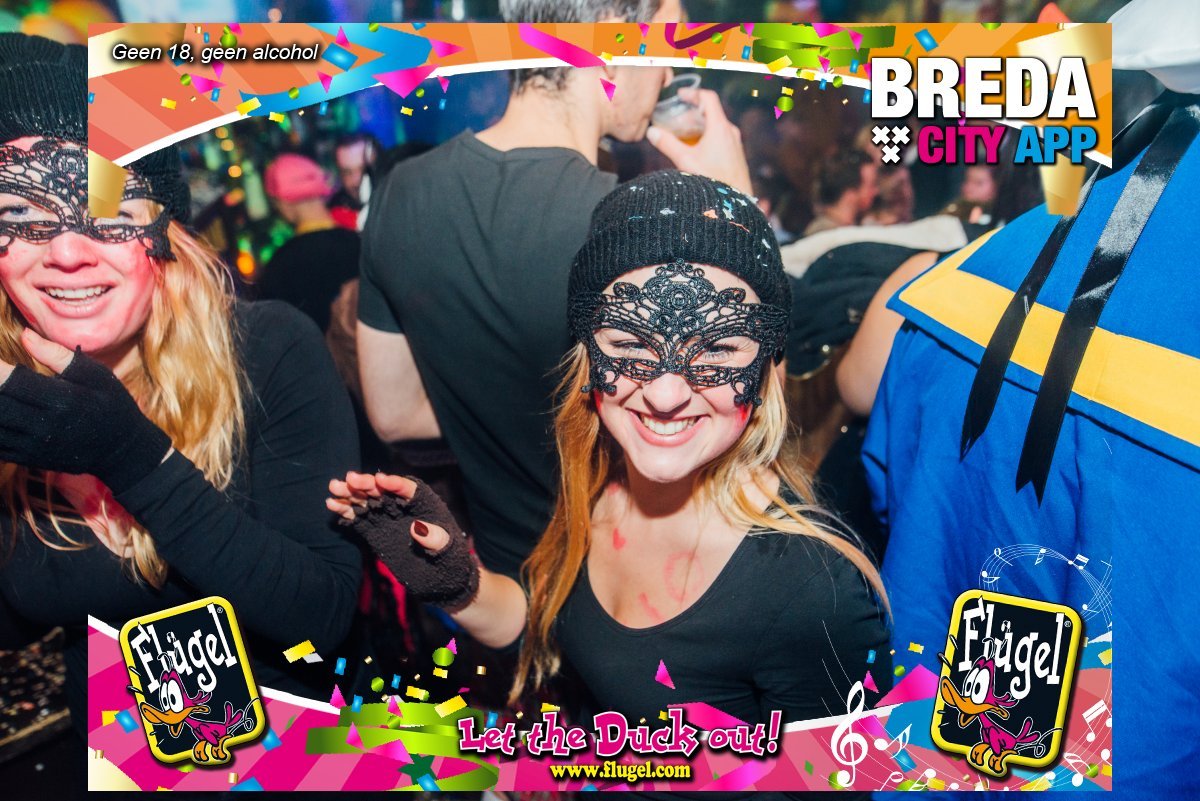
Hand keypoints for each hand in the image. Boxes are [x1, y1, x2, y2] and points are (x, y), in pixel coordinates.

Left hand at [0, 330, 171, 493]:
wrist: (123, 450)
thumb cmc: (111, 405)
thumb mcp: (96, 375)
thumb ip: (58, 355)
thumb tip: (24, 335)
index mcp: (62, 400)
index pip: (11, 381)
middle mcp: (44, 426)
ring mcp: (34, 446)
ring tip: (4, 394)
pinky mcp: (28, 458)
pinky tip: (5, 410)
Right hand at [327, 472, 479, 610]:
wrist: (440, 579)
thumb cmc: (450, 561)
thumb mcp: (447, 551)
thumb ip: (435, 539)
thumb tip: (417, 527)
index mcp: (425, 504)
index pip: (409, 489)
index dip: (394, 483)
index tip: (379, 480)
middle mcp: (404, 507)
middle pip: (383, 490)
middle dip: (366, 484)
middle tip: (348, 480)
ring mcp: (388, 518)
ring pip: (367, 501)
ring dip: (351, 494)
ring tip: (333, 489)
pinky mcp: (376, 531)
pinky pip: (360, 518)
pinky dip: (347, 511)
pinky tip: (333, 505)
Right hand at [647, 88, 752, 195]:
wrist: (736, 202)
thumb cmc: (713, 181)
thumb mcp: (685, 161)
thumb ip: (667, 144)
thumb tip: (651, 132)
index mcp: (720, 127)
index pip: (708, 98)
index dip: (693, 93)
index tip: (680, 95)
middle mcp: (730, 131)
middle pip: (711, 112)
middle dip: (692, 112)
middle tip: (676, 119)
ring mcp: (735, 142)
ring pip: (716, 125)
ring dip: (699, 126)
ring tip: (683, 135)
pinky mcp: (736, 154)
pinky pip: (721, 136)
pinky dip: (707, 135)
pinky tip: (696, 150)